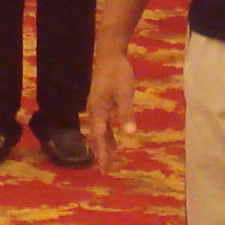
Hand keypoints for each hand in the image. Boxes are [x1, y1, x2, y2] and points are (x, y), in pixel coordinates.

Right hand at [82, 45, 133, 167]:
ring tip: (110, 160)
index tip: (105, 167)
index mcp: (98, 110)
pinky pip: (102, 124)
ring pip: (99, 131)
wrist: (109, 55)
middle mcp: (94, 111)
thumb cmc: (118, 73)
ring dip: (104, 145)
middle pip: (96, 137)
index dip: (102, 153)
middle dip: (101, 153)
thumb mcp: (125, 93)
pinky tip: (113, 140)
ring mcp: (96, 107)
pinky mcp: (101, 103)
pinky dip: (106, 135)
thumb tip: (130, 134)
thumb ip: (126, 114)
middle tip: (106, 169)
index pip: (99, 137)